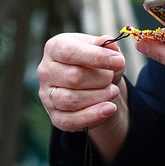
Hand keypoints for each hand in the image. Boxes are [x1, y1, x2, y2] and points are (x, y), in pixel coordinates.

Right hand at [38, 32, 132, 158]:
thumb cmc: (96, 63)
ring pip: (71, 100)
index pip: (69, 52)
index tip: (118, 62)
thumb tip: (109, 44)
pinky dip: (93, 116)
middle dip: (100, 79)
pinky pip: (71, 120)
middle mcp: (46, 71)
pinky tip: (109, 109)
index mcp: (54, 48)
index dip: (96, 57)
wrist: (95, 86)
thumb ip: (107, 46)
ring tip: (113, 92)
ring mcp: (47, 95)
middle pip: (73, 77)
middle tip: (112, 78)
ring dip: (99, 97)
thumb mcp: (103, 49)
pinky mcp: (54, 116)